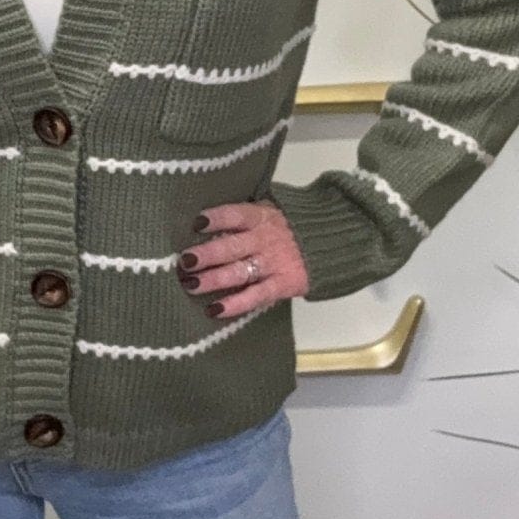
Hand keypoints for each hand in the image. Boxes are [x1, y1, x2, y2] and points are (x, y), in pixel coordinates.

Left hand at [176, 201, 309, 315]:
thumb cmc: (291, 226)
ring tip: (190, 284)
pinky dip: (235, 304)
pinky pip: (256, 296)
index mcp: (262, 217)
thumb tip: (204, 221)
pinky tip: (214, 309)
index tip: (195, 223)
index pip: (236, 215)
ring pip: (239, 272)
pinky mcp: (283, 284)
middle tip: (185, 261)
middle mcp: (265, 239)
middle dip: (206, 255)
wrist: (334, 240)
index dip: (216, 218)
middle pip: (231, 247)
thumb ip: (245, 215)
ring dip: (213, 279)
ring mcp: (274, 263)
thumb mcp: (272, 210)